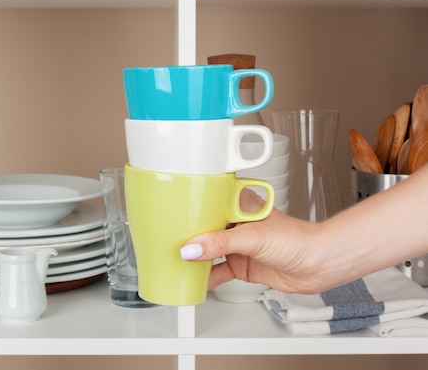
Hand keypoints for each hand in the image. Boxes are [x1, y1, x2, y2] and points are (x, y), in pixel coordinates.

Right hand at [180, 190, 327, 293]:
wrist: (319, 264)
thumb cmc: (298, 240)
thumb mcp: (253, 237)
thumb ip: (220, 244)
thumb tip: (192, 249)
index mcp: (238, 204)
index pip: (206, 203)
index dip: (188, 209)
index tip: (170, 216)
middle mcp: (236, 223)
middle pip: (204, 228)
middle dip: (187, 236)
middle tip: (166, 241)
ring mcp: (239, 245)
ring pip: (209, 250)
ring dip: (195, 257)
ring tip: (174, 261)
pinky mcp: (243, 264)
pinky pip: (218, 271)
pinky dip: (205, 276)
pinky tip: (194, 281)